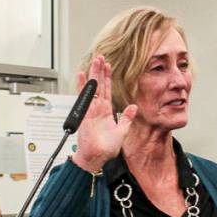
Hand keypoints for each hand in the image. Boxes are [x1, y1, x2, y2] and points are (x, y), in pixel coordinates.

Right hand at [71, 56, 137, 171]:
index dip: (108, 78)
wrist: (96, 158)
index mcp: (106, 112)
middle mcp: (97, 109)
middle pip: (99, 86)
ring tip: (95, 62)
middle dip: (100, 71)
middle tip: (101, 57)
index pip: (107, 91)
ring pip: (92, 88)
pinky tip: (83, 76)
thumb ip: (127, 118)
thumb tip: (133, 107)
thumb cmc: (106, 149)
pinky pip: (84, 98)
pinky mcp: (85, 115)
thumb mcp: (122, 132)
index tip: (109, 66)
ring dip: (93, 75)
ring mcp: (90, 111)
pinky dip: (83, 86)